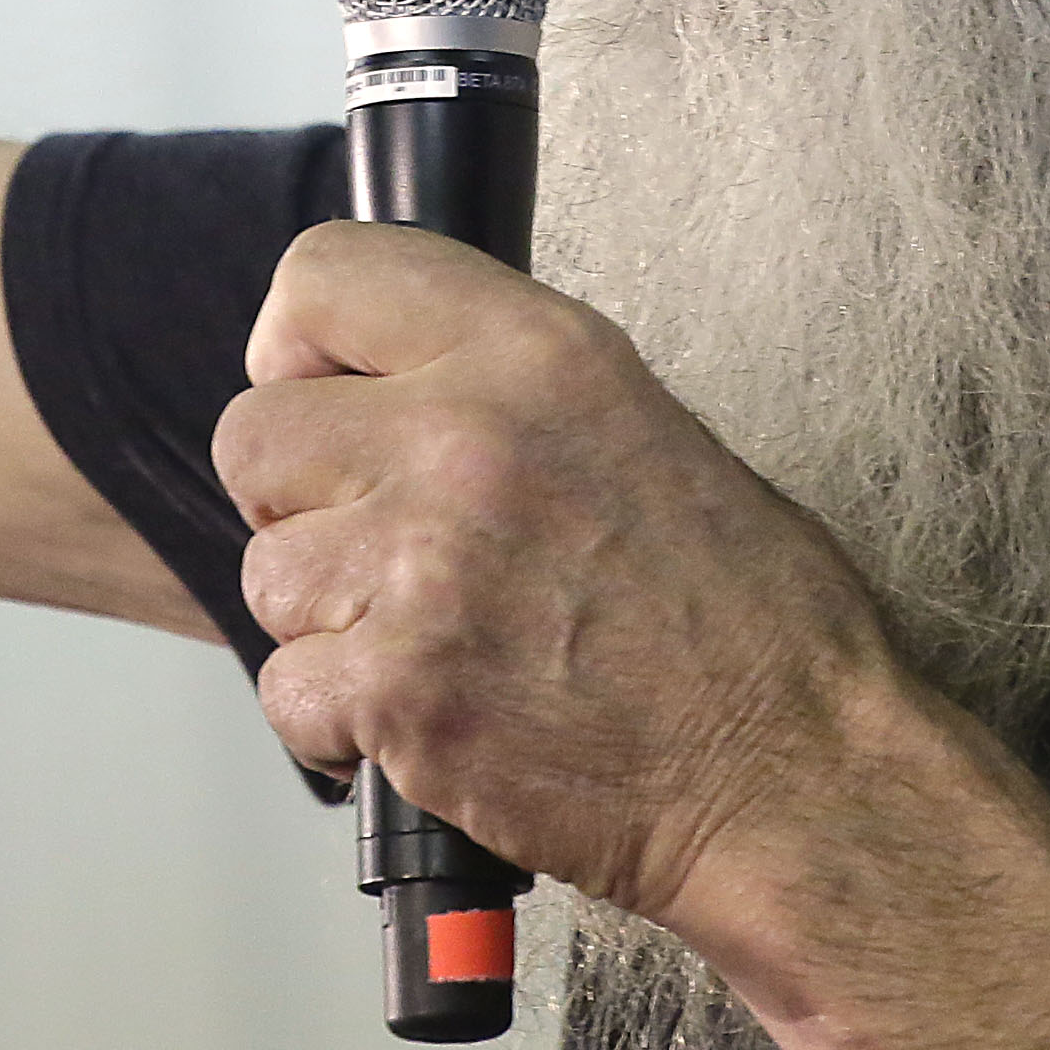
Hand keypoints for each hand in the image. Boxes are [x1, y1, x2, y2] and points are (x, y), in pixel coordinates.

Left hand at [218, 221, 963, 953]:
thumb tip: (386, 394)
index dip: (297, 347)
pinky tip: (428, 721)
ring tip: (432, 646)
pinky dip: (340, 726)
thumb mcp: (642, 425)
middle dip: (298, 504)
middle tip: (376, 552)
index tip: (323, 399)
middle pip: (255, 434)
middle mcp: (467, 438)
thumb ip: (503, 389)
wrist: (793, 773)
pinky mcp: (402, 690)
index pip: (322, 276)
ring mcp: (426, 566)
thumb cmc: (751, 622)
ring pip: (267, 574)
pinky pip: (288, 692)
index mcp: (537, 352)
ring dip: (328, 623)